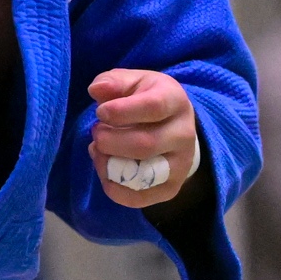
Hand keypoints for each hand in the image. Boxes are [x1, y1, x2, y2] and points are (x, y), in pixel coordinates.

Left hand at [89, 68, 201, 208]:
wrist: (175, 128)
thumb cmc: (148, 100)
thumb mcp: (135, 82)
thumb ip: (114, 82)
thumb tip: (97, 90)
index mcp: (175, 101)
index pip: (154, 108)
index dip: (122, 111)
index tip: (100, 112)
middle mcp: (184, 134)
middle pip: (145, 145)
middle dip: (110, 141)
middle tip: (96, 133)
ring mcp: (180, 164)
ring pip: (142, 174)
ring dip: (109, 165)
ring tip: (98, 151)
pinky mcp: (170, 188)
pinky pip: (139, 197)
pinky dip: (114, 188)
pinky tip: (105, 171)